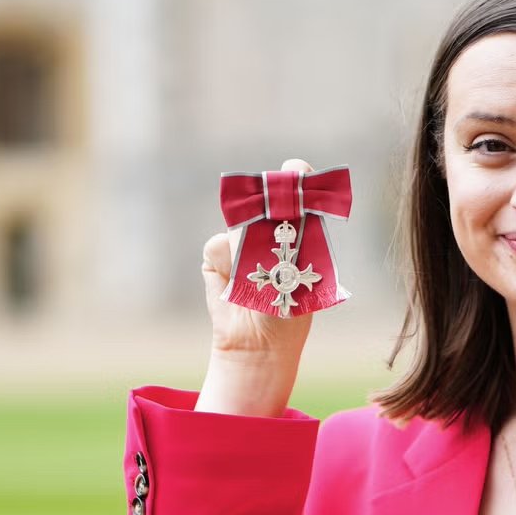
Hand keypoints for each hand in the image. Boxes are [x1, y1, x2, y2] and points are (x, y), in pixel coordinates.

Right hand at [200, 158, 314, 361]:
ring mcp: (240, 241)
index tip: (295, 170)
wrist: (259, 344)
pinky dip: (226, 264)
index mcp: (298, 232)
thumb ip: (290, 242)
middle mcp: (268, 231)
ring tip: (258, 278)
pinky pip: (217, 245)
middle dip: (268, 201)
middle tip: (272, 216)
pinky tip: (234, 285)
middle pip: (265, 199)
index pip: (298, 195)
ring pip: (239, 225)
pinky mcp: (216, 255)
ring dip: (247, 248)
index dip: (296, 180)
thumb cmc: (288, 311)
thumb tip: (280, 215)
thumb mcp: (299, 274)